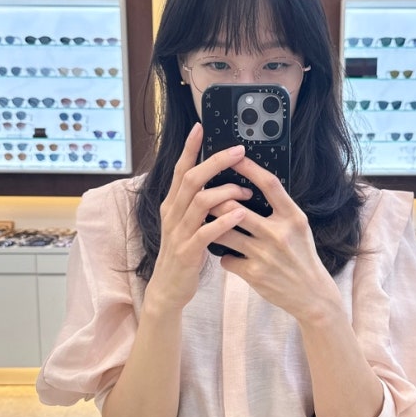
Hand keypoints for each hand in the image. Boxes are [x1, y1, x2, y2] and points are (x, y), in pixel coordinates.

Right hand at [146, 123, 252, 312]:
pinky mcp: (187, 252)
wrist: (169, 288)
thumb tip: (216, 179)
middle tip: (238, 151)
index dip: (190, 148)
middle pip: (192, 179)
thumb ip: (197, 202)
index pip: (181, 169)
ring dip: (225, 192)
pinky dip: (224, 221)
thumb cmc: (184, 253)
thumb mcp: (186, 223)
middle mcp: (172, 213)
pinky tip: (240, 214)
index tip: (201, 127)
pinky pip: (205, 232)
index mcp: (173, 204)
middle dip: (215, 162)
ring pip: (199, 202)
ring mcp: (178, 232)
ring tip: (246, 191)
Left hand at [212, 155, 343, 323]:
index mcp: (292, 217)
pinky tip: (228, 256)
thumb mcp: (298, 227)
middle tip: (206, 196)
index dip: (249, 168)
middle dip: (216, 201)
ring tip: (208, 223)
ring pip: (224, 232)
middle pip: (235, 208)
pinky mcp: (254, 274)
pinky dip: (223, 256)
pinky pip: (225, 258)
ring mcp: (265, 255)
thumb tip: (252, 186)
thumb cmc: (303, 256)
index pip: (269, 184)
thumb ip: (279, 208)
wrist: (312, 294)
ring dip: (213, 227)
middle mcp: (279, 234)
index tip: (233, 156)